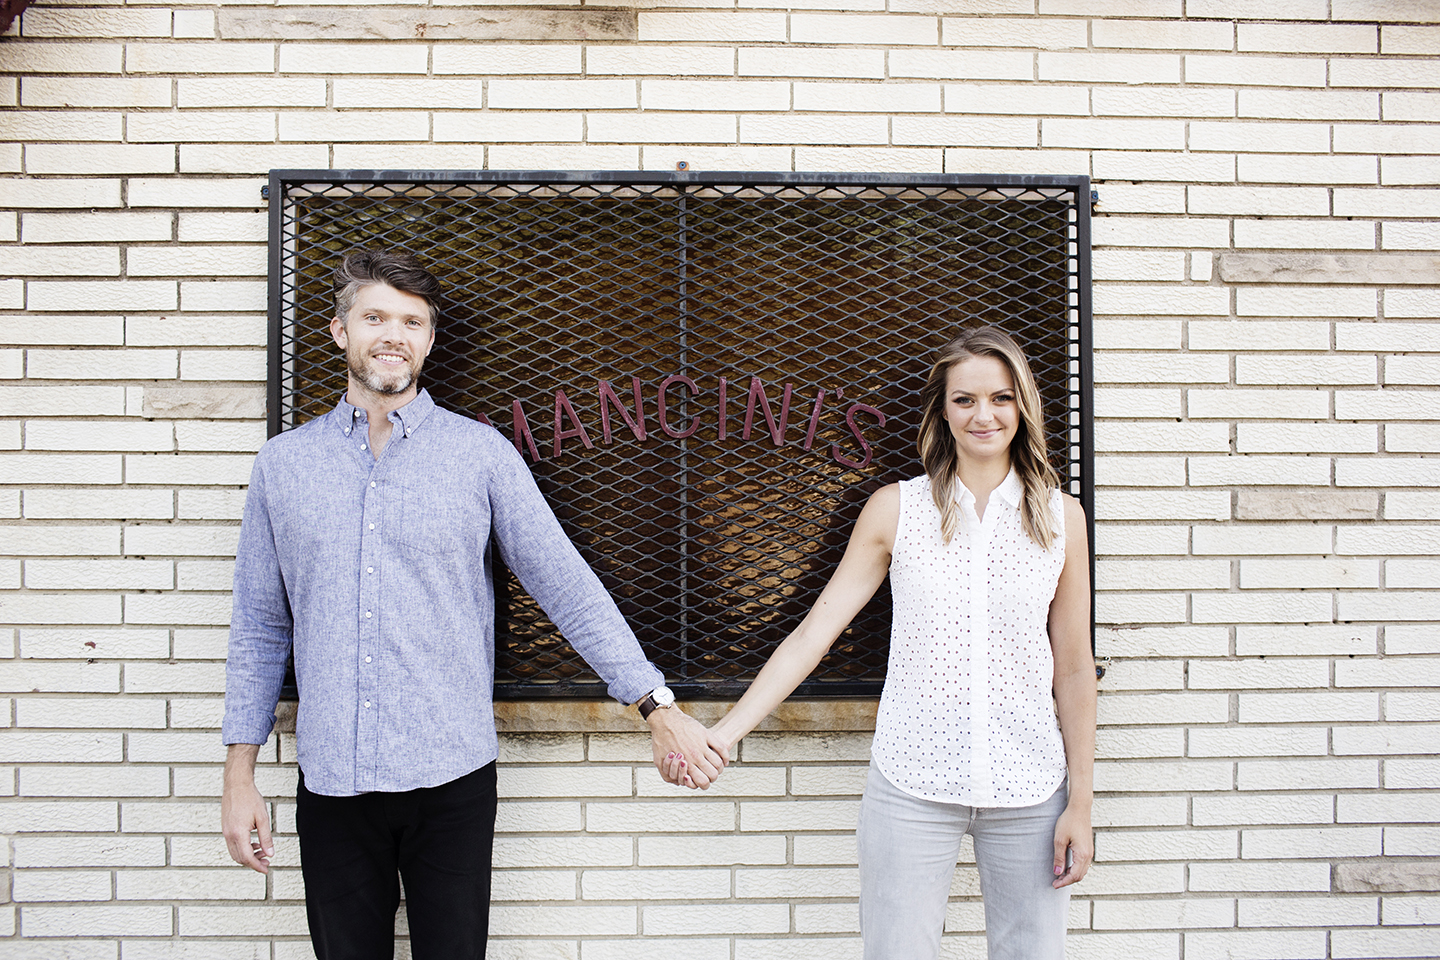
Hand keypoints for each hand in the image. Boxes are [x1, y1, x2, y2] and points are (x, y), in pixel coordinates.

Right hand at [221, 744, 272, 873]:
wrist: (236, 785)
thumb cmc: (250, 798)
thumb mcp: (262, 818)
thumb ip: (266, 837)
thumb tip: (269, 853)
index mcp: (238, 833)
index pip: (247, 857)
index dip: (257, 866)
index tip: (266, 869)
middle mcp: (229, 835)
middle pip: (239, 858)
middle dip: (253, 863)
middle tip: (266, 861)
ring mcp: (225, 832)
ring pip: (235, 853)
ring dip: (248, 856)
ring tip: (262, 852)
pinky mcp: (225, 828)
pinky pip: (232, 845)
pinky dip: (242, 849)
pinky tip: (253, 844)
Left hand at [647, 707, 725, 788]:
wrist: (664, 720)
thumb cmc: (661, 739)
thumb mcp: (659, 762)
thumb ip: (668, 775)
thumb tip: (677, 783)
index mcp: (684, 764)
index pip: (702, 783)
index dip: (705, 784)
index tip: (703, 780)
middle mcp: (695, 756)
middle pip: (713, 775)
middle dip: (712, 777)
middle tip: (710, 774)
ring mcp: (701, 745)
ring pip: (718, 763)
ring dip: (719, 767)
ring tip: (717, 766)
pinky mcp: (705, 734)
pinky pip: (721, 748)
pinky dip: (725, 756)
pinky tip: (724, 759)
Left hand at [1051, 801, 1092, 887]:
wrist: (1079, 808)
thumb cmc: (1068, 821)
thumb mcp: (1059, 840)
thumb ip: (1059, 858)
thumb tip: (1058, 873)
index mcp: (1082, 854)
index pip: (1074, 875)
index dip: (1064, 882)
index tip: (1054, 885)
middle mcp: (1088, 855)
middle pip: (1079, 875)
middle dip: (1068, 881)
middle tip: (1055, 882)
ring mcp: (1089, 851)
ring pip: (1082, 870)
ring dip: (1071, 875)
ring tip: (1059, 876)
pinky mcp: (1088, 848)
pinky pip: (1083, 864)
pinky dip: (1075, 869)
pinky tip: (1066, 866)